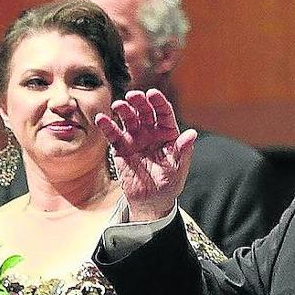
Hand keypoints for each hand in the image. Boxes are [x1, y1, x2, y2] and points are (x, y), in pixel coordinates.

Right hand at [94, 89, 196, 221]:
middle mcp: (150, 133)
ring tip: (119, 106)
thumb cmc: (168, 184)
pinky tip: (102, 119)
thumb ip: (182, 151)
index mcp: (168, 135)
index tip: (152, 94)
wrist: (151, 201)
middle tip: (133, 96)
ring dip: (123, 110)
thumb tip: (192, 134)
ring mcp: (135, 139)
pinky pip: (113, 135)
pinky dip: (107, 127)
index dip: (159, 103)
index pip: (164, 114)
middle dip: (139, 102)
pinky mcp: (121, 148)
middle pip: (144, 112)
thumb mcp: (178, 168)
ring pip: (128, 119)